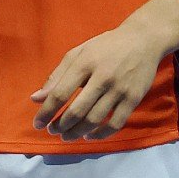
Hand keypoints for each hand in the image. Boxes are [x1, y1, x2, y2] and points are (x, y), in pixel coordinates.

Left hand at [31, 22, 169, 140]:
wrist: (142, 41)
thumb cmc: (105, 47)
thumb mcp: (78, 54)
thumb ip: (56, 76)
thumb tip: (36, 99)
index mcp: (84, 64)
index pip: (60, 93)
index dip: (47, 112)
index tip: (37, 124)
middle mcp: (102, 78)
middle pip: (77, 110)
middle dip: (61, 125)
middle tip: (53, 131)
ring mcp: (119, 90)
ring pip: (95, 120)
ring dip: (78, 132)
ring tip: (67, 136)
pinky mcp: (134, 99)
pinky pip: (116, 124)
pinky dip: (101, 134)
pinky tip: (89, 136)